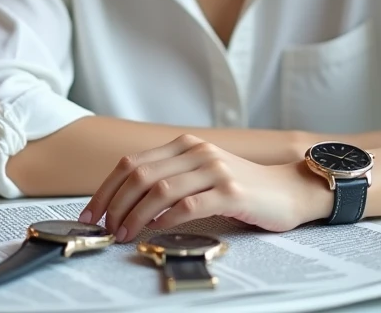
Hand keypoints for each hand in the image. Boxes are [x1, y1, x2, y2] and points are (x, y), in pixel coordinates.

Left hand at [78, 135, 327, 242]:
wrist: (289, 190)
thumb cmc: (243, 188)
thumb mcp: (203, 173)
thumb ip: (172, 178)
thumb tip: (126, 201)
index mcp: (185, 146)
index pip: (132, 163)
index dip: (106, 189)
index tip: (91, 213)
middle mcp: (197, 152)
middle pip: (140, 175)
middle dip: (114, 204)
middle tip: (103, 228)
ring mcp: (215, 170)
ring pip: (160, 190)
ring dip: (136, 215)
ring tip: (124, 234)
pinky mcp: (231, 191)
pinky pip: (190, 205)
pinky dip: (167, 219)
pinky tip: (156, 231)